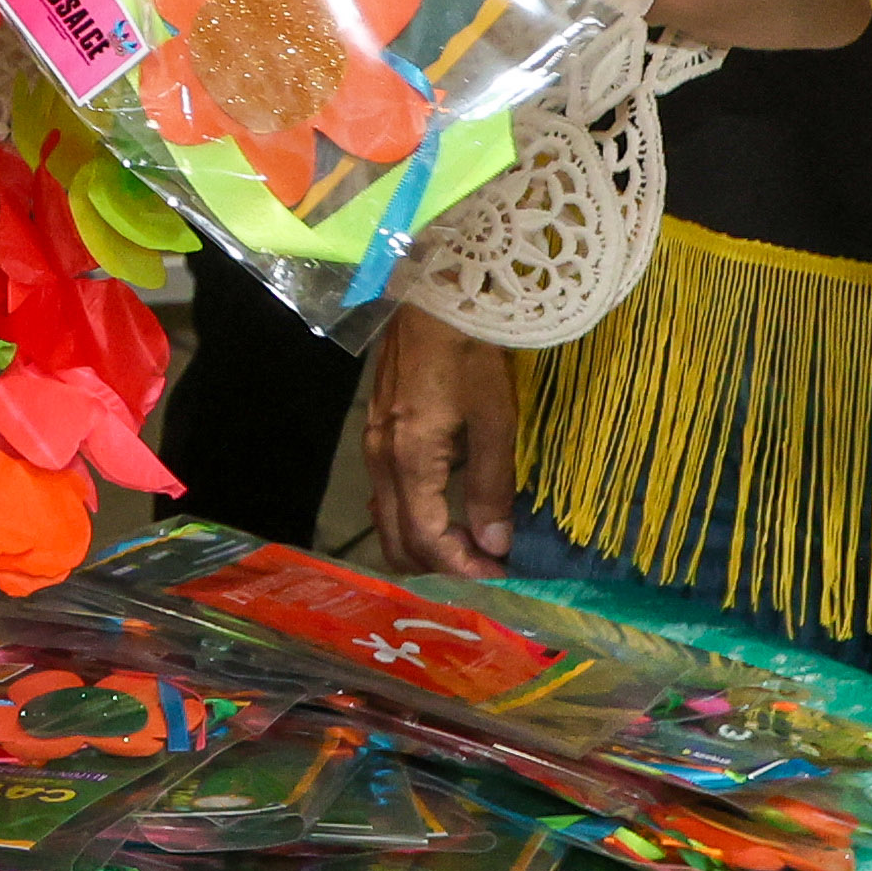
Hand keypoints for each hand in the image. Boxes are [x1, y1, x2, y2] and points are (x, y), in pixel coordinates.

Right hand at [359, 309, 519, 574]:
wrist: (434, 291)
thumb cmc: (470, 350)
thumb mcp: (494, 418)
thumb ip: (491, 485)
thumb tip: (494, 544)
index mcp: (409, 459)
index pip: (427, 539)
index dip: (461, 568)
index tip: (498, 579)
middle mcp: (380, 459)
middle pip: (396, 538)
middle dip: (437, 567)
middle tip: (484, 572)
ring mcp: (373, 444)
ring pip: (387, 518)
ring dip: (424, 544)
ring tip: (468, 548)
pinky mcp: (378, 429)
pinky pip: (386, 493)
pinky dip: (412, 517)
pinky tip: (445, 512)